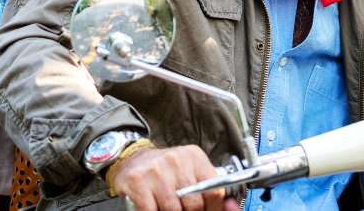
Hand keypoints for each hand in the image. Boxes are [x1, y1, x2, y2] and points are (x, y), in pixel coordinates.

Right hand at [107, 145, 236, 210]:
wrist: (131, 159)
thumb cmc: (164, 171)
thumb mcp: (189, 173)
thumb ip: (209, 191)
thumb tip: (232, 208)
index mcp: (194, 157)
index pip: (215, 191)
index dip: (213, 209)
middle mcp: (176, 160)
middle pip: (194, 204)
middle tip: (182, 209)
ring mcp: (156, 170)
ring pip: (173, 210)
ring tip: (165, 206)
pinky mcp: (138, 181)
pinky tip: (153, 207)